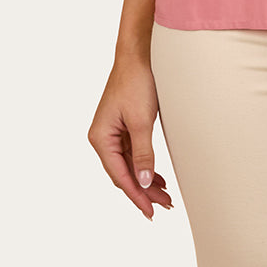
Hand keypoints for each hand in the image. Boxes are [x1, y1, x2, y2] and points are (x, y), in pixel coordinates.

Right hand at [88, 55, 172, 219]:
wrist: (138, 56)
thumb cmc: (137, 83)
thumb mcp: (141, 121)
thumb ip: (142, 153)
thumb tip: (142, 182)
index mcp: (101, 138)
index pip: (119, 175)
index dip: (135, 195)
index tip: (150, 210)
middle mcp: (103, 137)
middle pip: (123, 172)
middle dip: (143, 190)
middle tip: (164, 205)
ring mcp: (112, 132)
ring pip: (129, 164)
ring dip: (145, 179)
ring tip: (165, 195)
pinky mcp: (123, 126)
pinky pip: (132, 153)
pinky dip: (144, 165)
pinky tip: (156, 176)